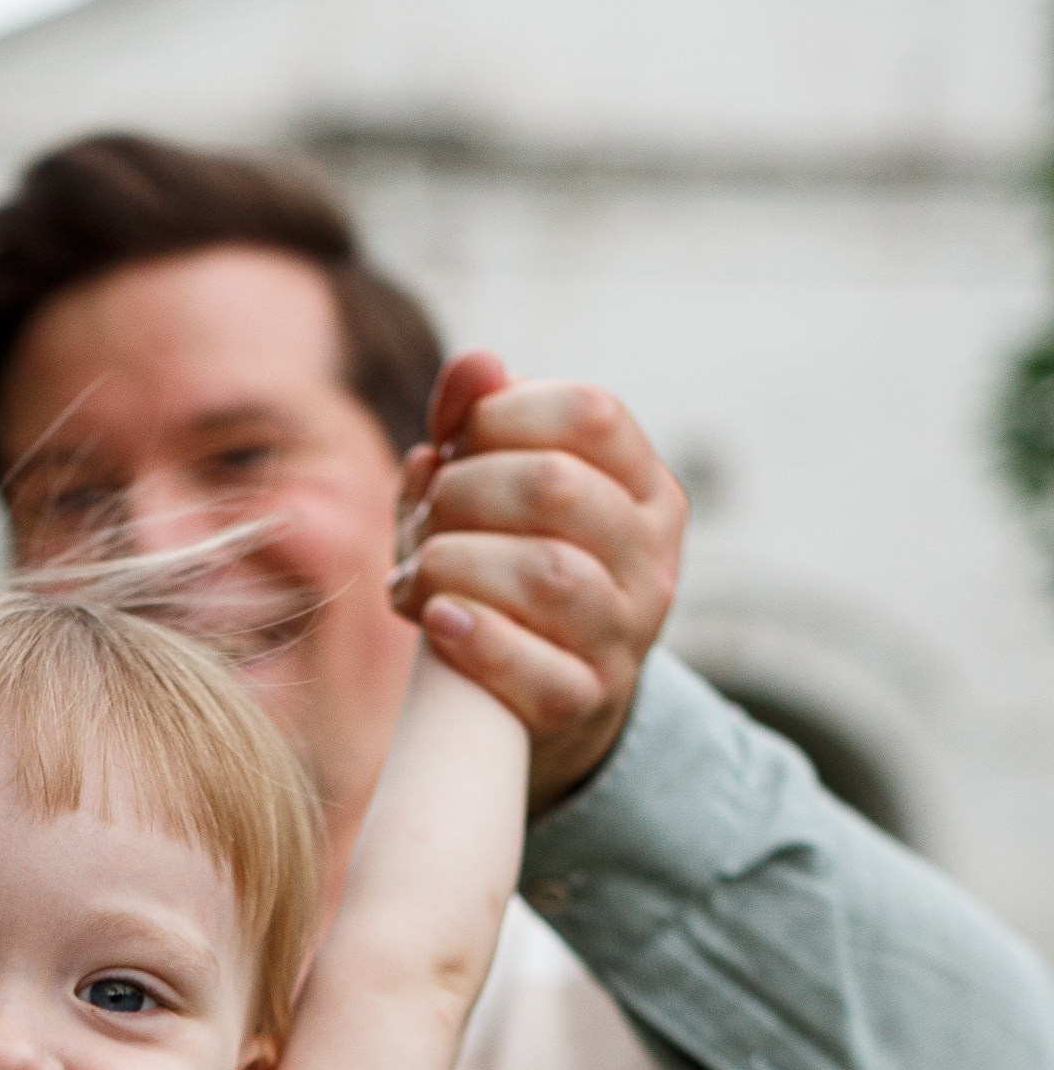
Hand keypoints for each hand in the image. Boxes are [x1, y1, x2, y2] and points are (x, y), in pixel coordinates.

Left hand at [391, 351, 686, 811]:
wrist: (536, 705)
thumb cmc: (505, 574)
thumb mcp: (489, 492)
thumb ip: (477, 422)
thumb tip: (476, 364)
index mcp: (646, 488)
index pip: (590, 412)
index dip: (503, 414)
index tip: (452, 441)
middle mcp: (653, 557)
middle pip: (557, 486)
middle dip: (465, 490)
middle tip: (426, 516)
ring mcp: (628, 634)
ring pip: (548, 574)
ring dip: (455, 562)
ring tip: (415, 574)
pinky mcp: (588, 701)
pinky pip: (537, 669)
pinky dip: (475, 637)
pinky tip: (435, 618)